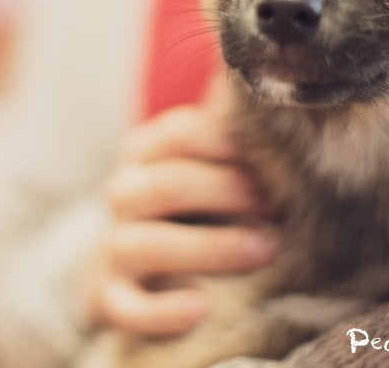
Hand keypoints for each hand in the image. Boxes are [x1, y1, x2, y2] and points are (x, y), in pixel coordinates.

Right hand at [88, 78, 277, 336]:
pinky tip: (201, 309)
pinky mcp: (109, 296)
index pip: (180, 133)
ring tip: (264, 250)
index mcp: (144, 153)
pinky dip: (162, 310)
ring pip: (145, 243)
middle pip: (166, 185)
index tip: (277, 158)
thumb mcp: (201, 163)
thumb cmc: (187, 205)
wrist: (129, 266)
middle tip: (279, 206)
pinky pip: (128, 306)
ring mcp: (112, 247)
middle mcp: (123, 194)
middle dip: (227, 193)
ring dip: (208, 247)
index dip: (229, 143)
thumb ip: (229, 132)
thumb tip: (275, 79)